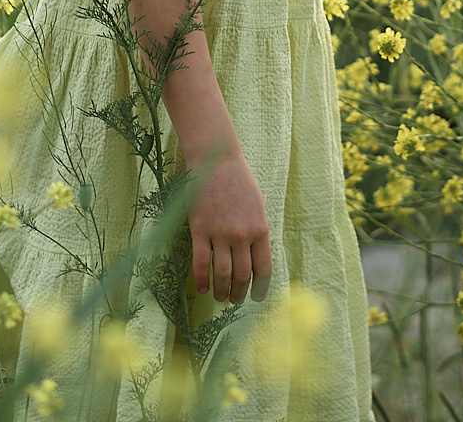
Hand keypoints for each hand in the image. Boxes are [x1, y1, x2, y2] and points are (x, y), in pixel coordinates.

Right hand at [188, 148, 270, 303]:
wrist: (216, 161)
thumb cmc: (240, 182)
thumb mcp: (258, 206)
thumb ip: (257, 232)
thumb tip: (256, 260)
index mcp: (260, 229)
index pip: (263, 269)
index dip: (260, 288)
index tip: (257, 298)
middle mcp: (242, 235)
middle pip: (242, 276)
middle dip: (239, 293)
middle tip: (234, 300)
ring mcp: (220, 233)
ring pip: (222, 274)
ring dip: (222, 291)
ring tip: (220, 298)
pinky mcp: (199, 230)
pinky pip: (200, 262)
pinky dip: (201, 279)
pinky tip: (202, 288)